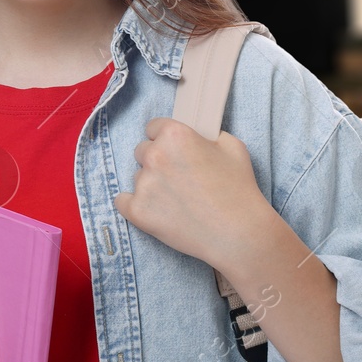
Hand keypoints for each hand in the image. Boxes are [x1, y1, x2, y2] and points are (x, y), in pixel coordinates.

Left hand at [113, 117, 275, 272]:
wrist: (238, 234)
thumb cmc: (239, 190)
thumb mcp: (233, 147)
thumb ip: (208, 134)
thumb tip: (196, 136)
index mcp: (175, 134)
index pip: (153, 127)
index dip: (165, 139)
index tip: (174, 151)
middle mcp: (154, 155)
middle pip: (142, 151)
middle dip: (158, 161)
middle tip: (179, 178)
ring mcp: (143, 184)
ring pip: (137, 177)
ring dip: (151, 185)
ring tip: (178, 200)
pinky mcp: (137, 210)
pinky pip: (123, 202)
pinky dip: (135, 206)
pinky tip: (155, 210)